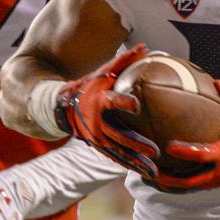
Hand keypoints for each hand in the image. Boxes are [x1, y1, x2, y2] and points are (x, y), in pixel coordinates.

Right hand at [54, 43, 159, 176]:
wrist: (64, 107)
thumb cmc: (88, 86)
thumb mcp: (102, 73)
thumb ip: (123, 61)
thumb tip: (145, 47)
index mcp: (99, 101)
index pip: (112, 101)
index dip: (123, 101)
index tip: (137, 104)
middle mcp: (97, 122)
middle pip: (118, 135)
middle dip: (136, 144)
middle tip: (155, 150)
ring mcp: (97, 138)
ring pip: (118, 153)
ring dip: (136, 162)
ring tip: (154, 170)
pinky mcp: (98, 147)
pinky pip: (116, 159)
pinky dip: (130, 166)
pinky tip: (145, 173)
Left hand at [160, 80, 219, 191]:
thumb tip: (217, 82)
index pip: (203, 156)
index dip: (186, 152)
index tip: (168, 147)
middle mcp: (219, 172)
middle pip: (189, 181)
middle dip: (169, 179)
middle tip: (150, 171)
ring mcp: (216, 181)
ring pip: (189, 186)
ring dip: (170, 183)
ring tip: (150, 176)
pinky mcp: (214, 184)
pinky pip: (193, 185)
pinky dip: (178, 182)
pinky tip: (163, 175)